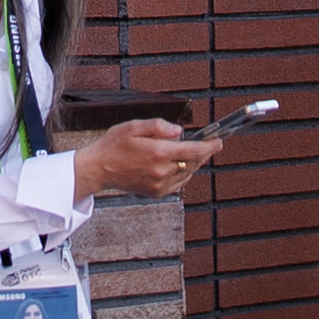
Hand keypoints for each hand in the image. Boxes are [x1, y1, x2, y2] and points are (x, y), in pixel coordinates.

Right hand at [73, 117, 224, 197]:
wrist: (98, 170)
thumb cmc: (114, 145)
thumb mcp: (133, 126)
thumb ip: (159, 126)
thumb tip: (180, 131)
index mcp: (158, 153)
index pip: (194, 150)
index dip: (210, 146)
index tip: (219, 141)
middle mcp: (162, 171)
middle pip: (194, 162)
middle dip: (204, 153)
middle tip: (210, 144)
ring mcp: (160, 185)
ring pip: (188, 173)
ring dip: (194, 163)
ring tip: (192, 152)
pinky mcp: (156, 193)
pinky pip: (179, 183)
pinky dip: (184, 173)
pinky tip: (179, 165)